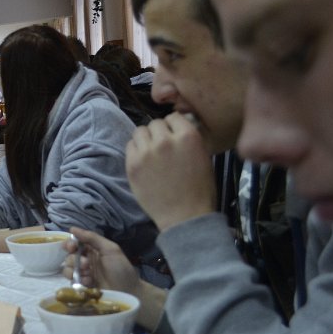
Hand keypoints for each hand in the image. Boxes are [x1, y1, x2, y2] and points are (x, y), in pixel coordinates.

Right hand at [62, 228, 141, 297]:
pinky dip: (79, 280)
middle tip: (87, 264)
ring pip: (67, 268)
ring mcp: (83, 273)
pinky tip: (89, 283)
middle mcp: (85, 260)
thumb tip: (72, 228)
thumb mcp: (110, 249)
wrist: (128, 292)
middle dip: (74, 259)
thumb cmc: (121, 269)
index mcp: (92, 249)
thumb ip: (92, 238)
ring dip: (76, 270)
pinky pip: (71, 281)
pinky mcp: (81, 285)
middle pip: (68, 256)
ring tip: (89, 275)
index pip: (74, 243)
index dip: (69, 244)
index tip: (71, 247)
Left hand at [126, 113, 216, 230]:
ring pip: (139, 132)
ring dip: (145, 139)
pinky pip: (129, 146)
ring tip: (151, 152)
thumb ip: (189, 139)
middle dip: (159, 133)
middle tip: (162, 147)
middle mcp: (165, 140)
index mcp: (188, 136)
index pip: (173, 117)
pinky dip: (136, 150)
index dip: (174, 126)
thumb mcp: (203, 157)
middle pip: (155, 123)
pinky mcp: (132, 164)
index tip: (174, 135)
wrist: (185, 216)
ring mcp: (146, 152)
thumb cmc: (200, 189)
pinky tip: (143, 161)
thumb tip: (178, 127)